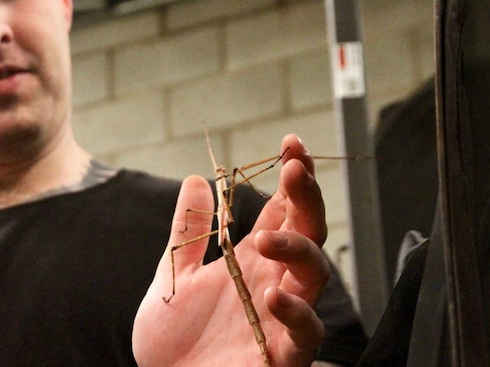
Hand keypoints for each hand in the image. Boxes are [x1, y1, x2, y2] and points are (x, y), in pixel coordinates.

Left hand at [132, 134, 329, 366]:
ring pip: (316, 275)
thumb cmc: (174, 340)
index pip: (282, 210)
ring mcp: (282, 318)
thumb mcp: (173, 276)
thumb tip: (195, 179)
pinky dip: (296, 312)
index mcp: (251, 261)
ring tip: (268, 238)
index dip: (292, 178)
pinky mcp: (282, 355)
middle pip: (308, 232)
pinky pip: (305, 332)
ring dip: (298, 250)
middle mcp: (274, 282)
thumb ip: (187, 232)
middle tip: (296, 168)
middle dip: (307, 198)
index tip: (290, 143)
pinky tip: (273, 295)